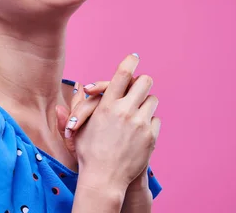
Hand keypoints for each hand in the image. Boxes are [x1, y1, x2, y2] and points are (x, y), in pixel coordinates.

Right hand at [57, 54, 160, 189]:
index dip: (129, 62)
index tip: (133, 57)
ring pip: (153, 99)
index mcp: (106, 106)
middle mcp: (124, 111)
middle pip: (144, 81)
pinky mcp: (150, 136)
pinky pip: (156, 119)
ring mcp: (139, 124)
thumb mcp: (80, 127)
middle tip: (138, 87)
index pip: (122, 75)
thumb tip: (79, 86)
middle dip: (141, 82)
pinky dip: (149, 121)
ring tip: (138, 110)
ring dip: (145, 102)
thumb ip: (80, 105)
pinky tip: (140, 129)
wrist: (104, 179)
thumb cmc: (88, 153)